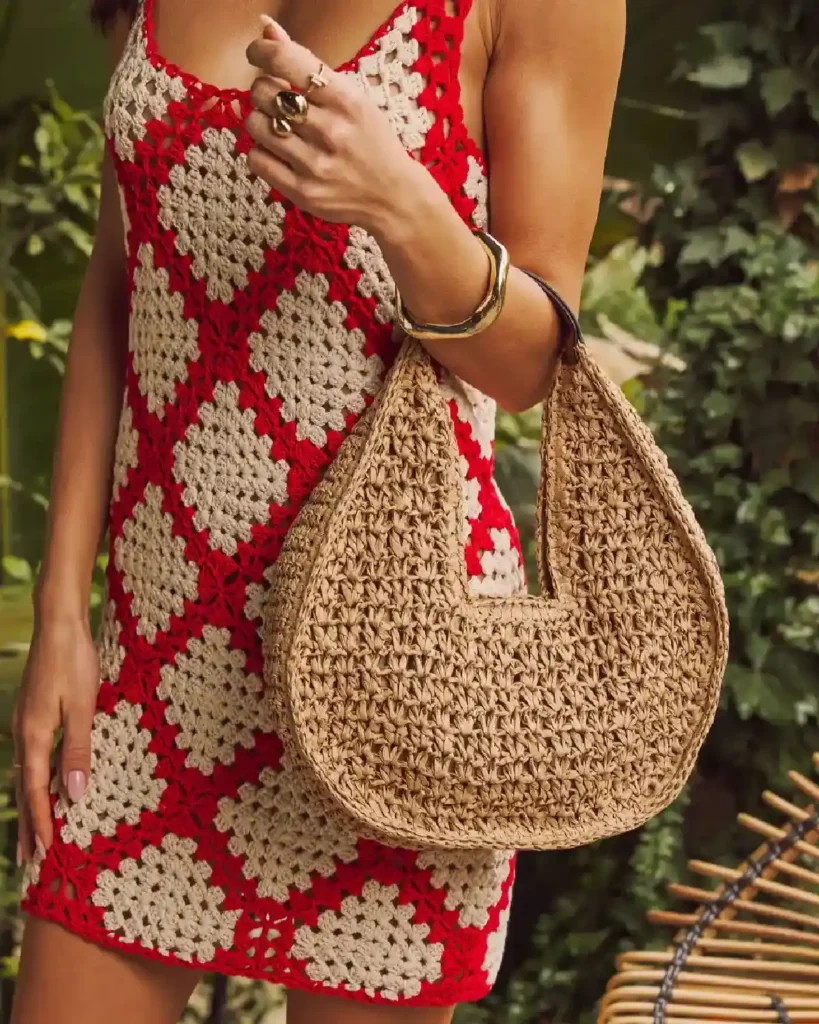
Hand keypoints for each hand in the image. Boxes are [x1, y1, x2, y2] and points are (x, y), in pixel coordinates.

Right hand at [12, 619, 98, 862]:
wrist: (59, 624)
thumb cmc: (75, 662)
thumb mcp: (83, 706)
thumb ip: (78, 749)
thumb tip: (75, 792)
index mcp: (34, 735)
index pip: (37, 791)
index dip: (41, 823)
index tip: (44, 854)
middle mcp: (23, 733)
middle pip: (25, 788)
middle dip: (28, 824)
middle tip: (29, 861)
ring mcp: (25, 723)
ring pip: (26, 774)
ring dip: (31, 805)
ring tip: (33, 833)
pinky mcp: (33, 713)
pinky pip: (31, 757)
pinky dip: (35, 780)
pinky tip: (42, 785)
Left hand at [245, 16, 420, 233]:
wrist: (394, 197)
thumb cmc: (371, 141)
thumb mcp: (351, 96)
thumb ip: (307, 64)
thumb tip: (266, 28)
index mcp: (345, 99)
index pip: (284, 61)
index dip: (261, 51)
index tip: (257, 55)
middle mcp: (330, 130)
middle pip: (264, 93)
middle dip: (264, 91)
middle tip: (277, 100)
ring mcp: (315, 164)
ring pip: (256, 126)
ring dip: (261, 122)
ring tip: (278, 127)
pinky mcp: (303, 192)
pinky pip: (257, 161)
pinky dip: (262, 153)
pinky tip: (279, 153)